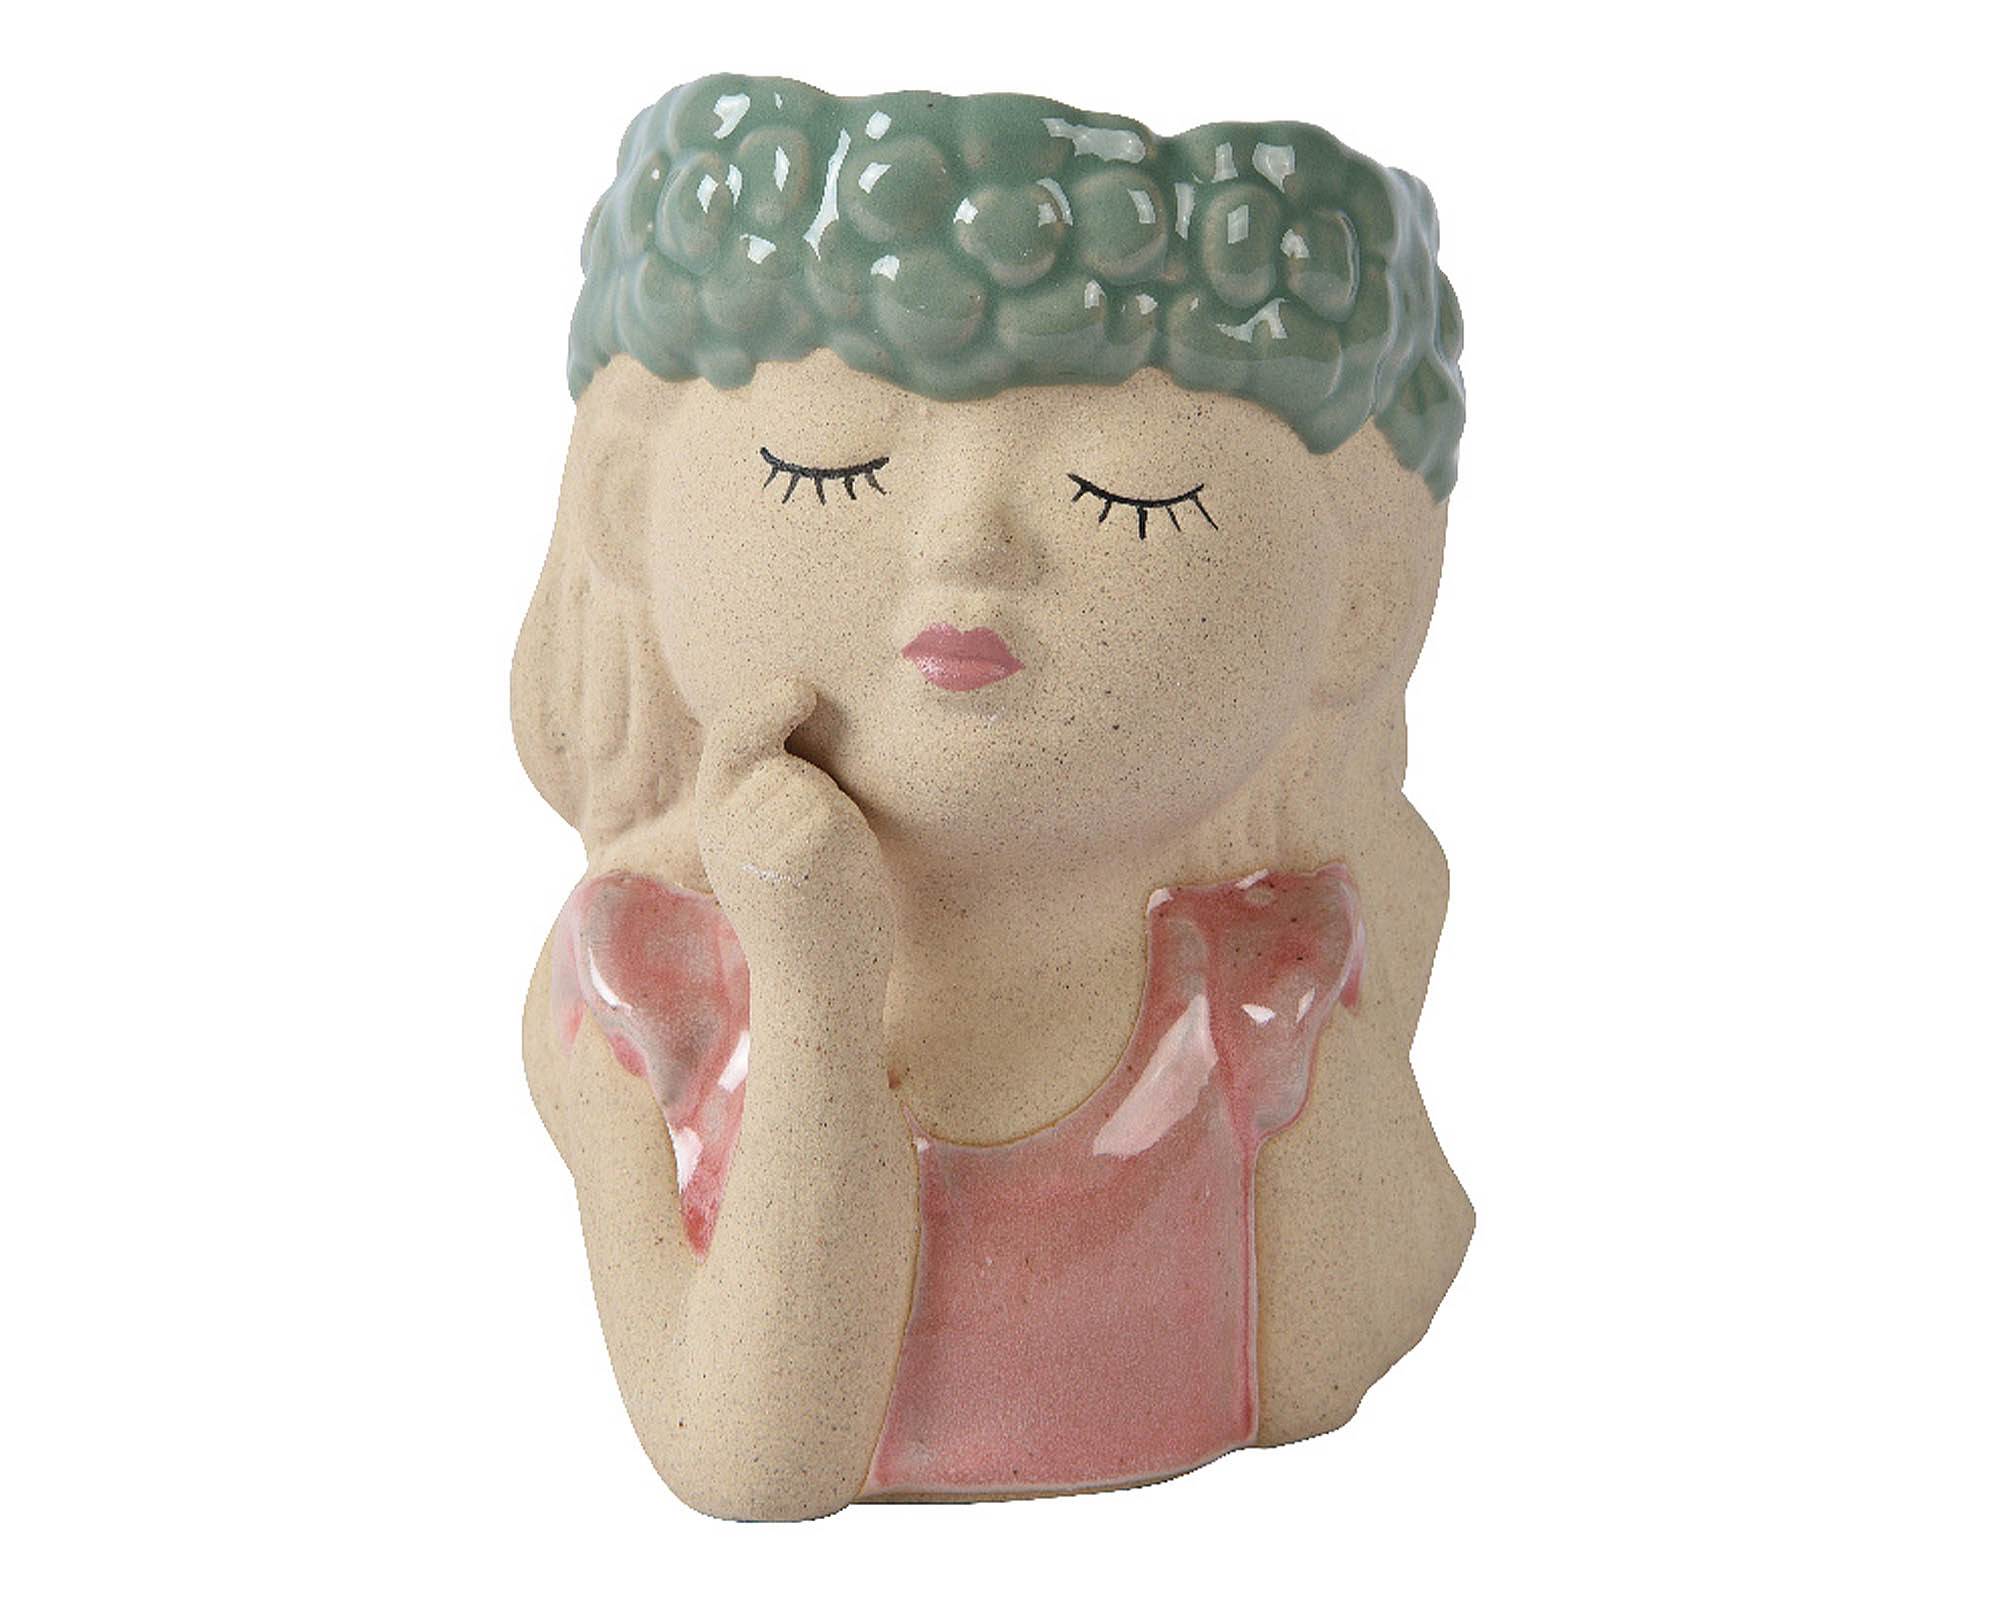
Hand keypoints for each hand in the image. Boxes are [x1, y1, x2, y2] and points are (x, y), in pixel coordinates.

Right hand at [694, 676, 892, 994]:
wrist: (817, 989)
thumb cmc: (805, 914)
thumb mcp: (760, 848)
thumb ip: (762, 793)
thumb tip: (797, 719)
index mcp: (714, 819)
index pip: (733, 738)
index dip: (764, 705)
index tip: (799, 688)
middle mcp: (726, 822)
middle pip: (785, 761)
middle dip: (815, 789)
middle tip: (815, 859)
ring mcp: (760, 831)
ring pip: (812, 785)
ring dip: (834, 814)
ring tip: (825, 873)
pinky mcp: (800, 842)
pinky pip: (833, 809)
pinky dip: (848, 833)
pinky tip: (838, 875)